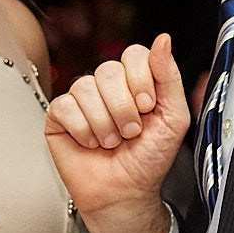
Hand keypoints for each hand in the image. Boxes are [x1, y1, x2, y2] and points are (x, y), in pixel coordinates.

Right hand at [46, 34, 189, 232]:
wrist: (126, 193)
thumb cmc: (149, 159)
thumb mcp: (174, 118)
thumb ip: (169, 77)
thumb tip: (163, 40)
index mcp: (135, 81)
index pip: (134, 55)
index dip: (140, 79)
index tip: (148, 106)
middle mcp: (107, 86)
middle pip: (108, 70)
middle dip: (124, 108)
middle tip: (131, 132)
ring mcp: (82, 99)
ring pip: (86, 88)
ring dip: (105, 123)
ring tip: (111, 142)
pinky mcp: (59, 116)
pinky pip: (66, 107)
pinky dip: (83, 130)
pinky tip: (90, 143)